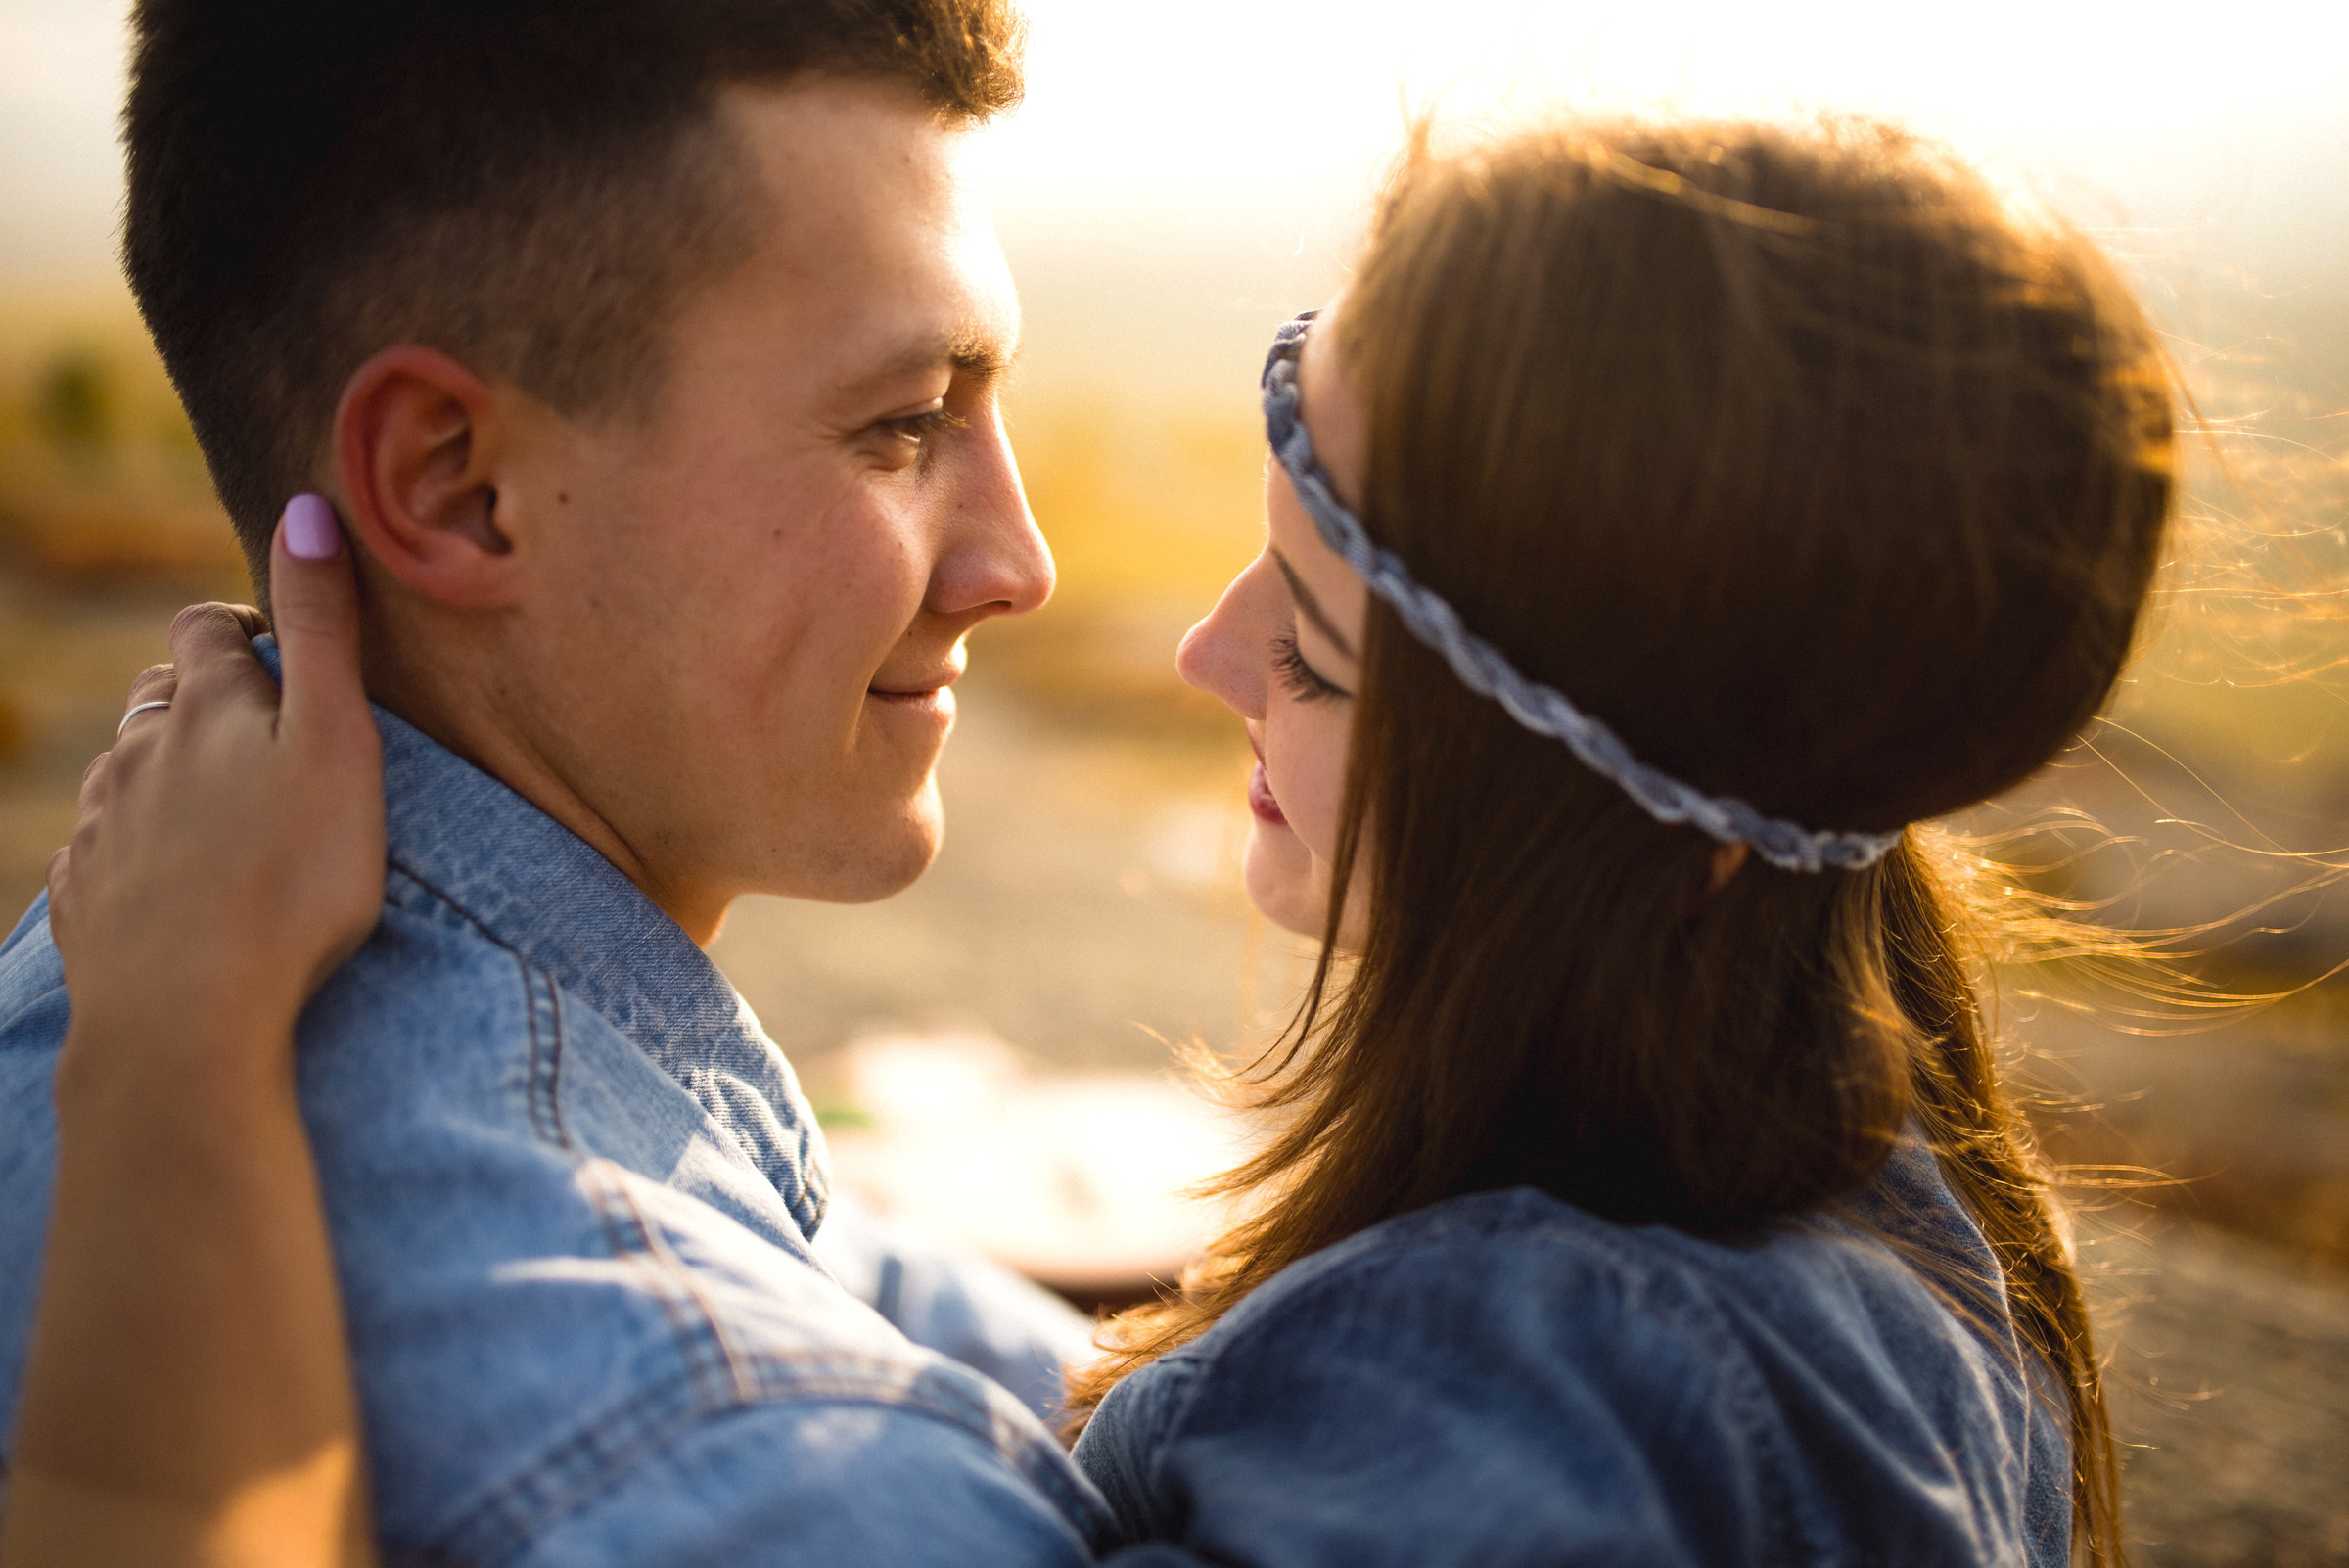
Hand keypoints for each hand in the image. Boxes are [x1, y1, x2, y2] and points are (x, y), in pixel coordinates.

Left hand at [46, 494, 383, 1083]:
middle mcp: (139, 752)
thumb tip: (305, 507)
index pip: (208, 627)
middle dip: (203, 699)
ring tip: (222, 814)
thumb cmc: (291, 880)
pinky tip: (171, 881)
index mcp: (208, 708)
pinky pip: (99, 849)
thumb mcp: (339, 742)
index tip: (286, 656)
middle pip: (159, 696)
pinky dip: (134, 846)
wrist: (189, 1016)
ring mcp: (100, 826)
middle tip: (263, 736)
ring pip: (123, 770)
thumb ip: (323, 628)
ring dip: (165, 773)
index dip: (245, 627)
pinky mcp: (83, 897)